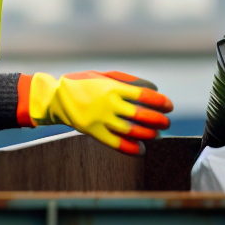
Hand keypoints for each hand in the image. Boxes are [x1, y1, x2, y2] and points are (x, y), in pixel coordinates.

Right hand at [17, 71, 172, 154]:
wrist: (56, 97)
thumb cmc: (84, 83)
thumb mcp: (105, 75)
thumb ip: (128, 81)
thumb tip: (153, 90)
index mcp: (113, 87)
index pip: (143, 96)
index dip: (159, 102)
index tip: (168, 106)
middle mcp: (108, 103)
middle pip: (140, 115)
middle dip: (158, 120)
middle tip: (166, 122)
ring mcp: (100, 119)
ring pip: (131, 130)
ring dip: (148, 134)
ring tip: (156, 135)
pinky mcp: (93, 132)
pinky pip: (115, 143)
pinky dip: (130, 148)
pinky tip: (141, 149)